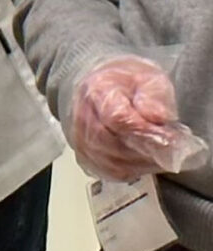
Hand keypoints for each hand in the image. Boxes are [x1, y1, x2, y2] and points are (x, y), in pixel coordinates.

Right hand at [73, 57, 210, 182]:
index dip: (144, 131)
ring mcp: (80, 138)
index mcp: (97, 89)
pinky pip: (109, 171)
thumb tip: (156, 117)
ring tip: (160, 154)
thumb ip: (154, 96)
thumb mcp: (149, 79)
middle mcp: (82, 115)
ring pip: (112, 161)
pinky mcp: (84, 156)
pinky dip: (132, 170)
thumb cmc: (130, 84)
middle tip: (170, 148)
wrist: (106, 88)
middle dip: (145, 149)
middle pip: (112, 143)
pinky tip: (144, 160)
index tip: (168, 136)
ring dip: (141, 162)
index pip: (117, 118)